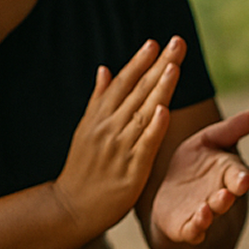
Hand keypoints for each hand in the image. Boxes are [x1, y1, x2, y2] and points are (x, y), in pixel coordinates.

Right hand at [50, 38, 181, 238]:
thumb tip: (104, 68)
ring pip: (144, 112)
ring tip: (174, 66)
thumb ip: (99, 100)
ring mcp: (119, 147)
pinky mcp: (130, 168)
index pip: (122, 83)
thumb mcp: (86, 129)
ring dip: (159, 88)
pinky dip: (154, 127)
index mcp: (99, 116)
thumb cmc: (84, 167)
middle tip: (176, 42)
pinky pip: (144, 144)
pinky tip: (164, 110)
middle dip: (158, 65)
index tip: (154, 42)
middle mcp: (109, 127)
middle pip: (138, 91)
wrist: (72, 207)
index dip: (139, 62)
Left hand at [149, 108, 248, 244]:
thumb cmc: (195, 165)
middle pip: (227, 196)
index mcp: (228, 173)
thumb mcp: (209, 141)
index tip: (244, 178)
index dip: (241, 177)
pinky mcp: (186, 227)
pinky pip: (193, 231)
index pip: (238, 175)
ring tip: (209, 209)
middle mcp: (220, 194)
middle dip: (227, 196)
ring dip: (212, 212)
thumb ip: (231, 129)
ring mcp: (205, 212)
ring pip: (212, 214)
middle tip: (227, 193)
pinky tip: (196, 222)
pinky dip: (197, 228)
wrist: (172, 195)